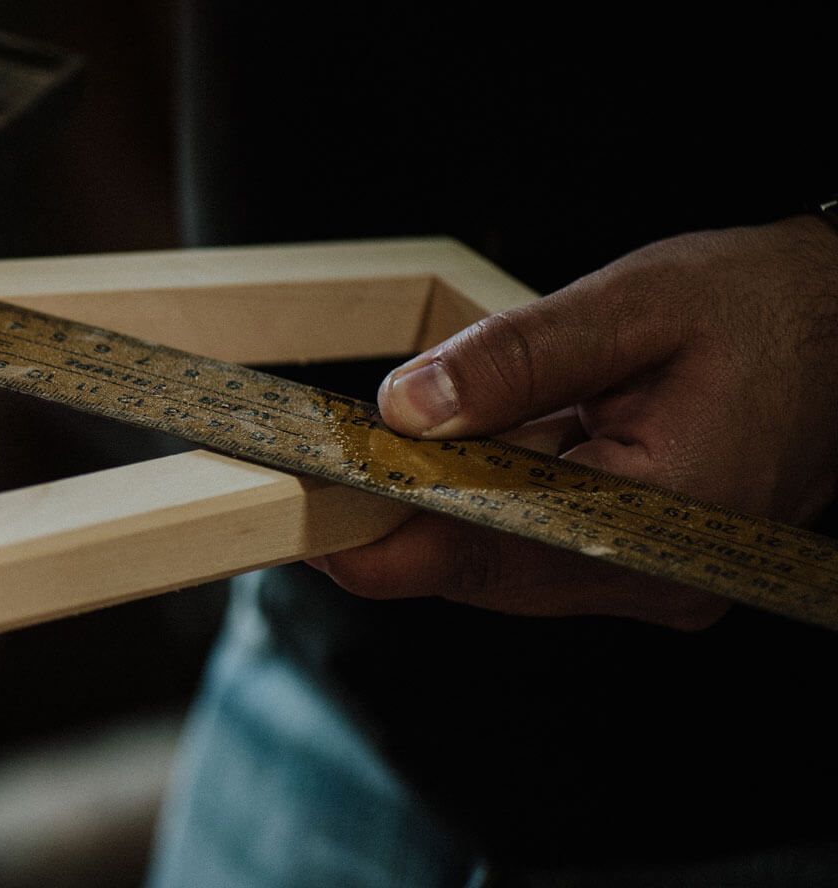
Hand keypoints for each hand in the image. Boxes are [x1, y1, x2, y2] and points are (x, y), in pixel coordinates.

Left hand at [312, 216, 837, 629]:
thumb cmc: (765, 305)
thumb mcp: (635, 304)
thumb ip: (517, 358)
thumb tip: (406, 408)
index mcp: (670, 512)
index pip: (498, 548)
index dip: (392, 542)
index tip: (312, 523)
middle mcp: (662, 572)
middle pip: (490, 570)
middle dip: (398, 528)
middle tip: (314, 484)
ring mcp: (657, 578)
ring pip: (507, 566)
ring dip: (438, 519)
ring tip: (368, 467)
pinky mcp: (645, 562)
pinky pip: (538, 550)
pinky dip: (485, 511)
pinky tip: (448, 467)